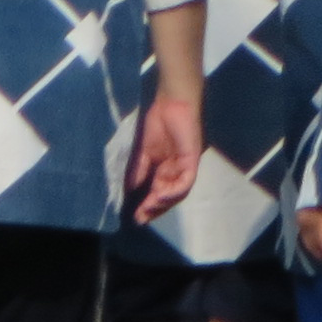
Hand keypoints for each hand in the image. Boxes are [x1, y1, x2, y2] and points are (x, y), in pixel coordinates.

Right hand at [129, 92, 203, 219]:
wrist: (170, 103)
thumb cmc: (158, 123)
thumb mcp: (143, 153)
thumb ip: (139, 172)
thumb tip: (130, 192)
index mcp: (166, 168)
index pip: (159, 192)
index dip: (148, 206)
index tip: (135, 217)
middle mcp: (177, 170)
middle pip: (169, 196)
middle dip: (155, 209)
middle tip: (141, 218)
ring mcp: (186, 165)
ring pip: (179, 192)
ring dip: (164, 203)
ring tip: (148, 208)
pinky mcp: (192, 159)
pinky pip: (186, 181)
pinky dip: (175, 191)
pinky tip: (161, 195)